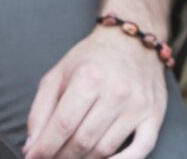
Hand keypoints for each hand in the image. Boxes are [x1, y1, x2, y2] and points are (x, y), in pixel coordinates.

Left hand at [24, 27, 166, 158]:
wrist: (134, 40)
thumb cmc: (93, 58)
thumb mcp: (58, 74)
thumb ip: (40, 110)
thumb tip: (32, 147)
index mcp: (90, 77)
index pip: (62, 126)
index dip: (44, 149)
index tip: (33, 158)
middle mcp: (117, 91)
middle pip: (82, 141)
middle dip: (60, 157)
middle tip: (52, 158)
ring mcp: (138, 104)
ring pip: (105, 149)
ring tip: (72, 156)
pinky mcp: (155, 113)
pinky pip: (141, 148)